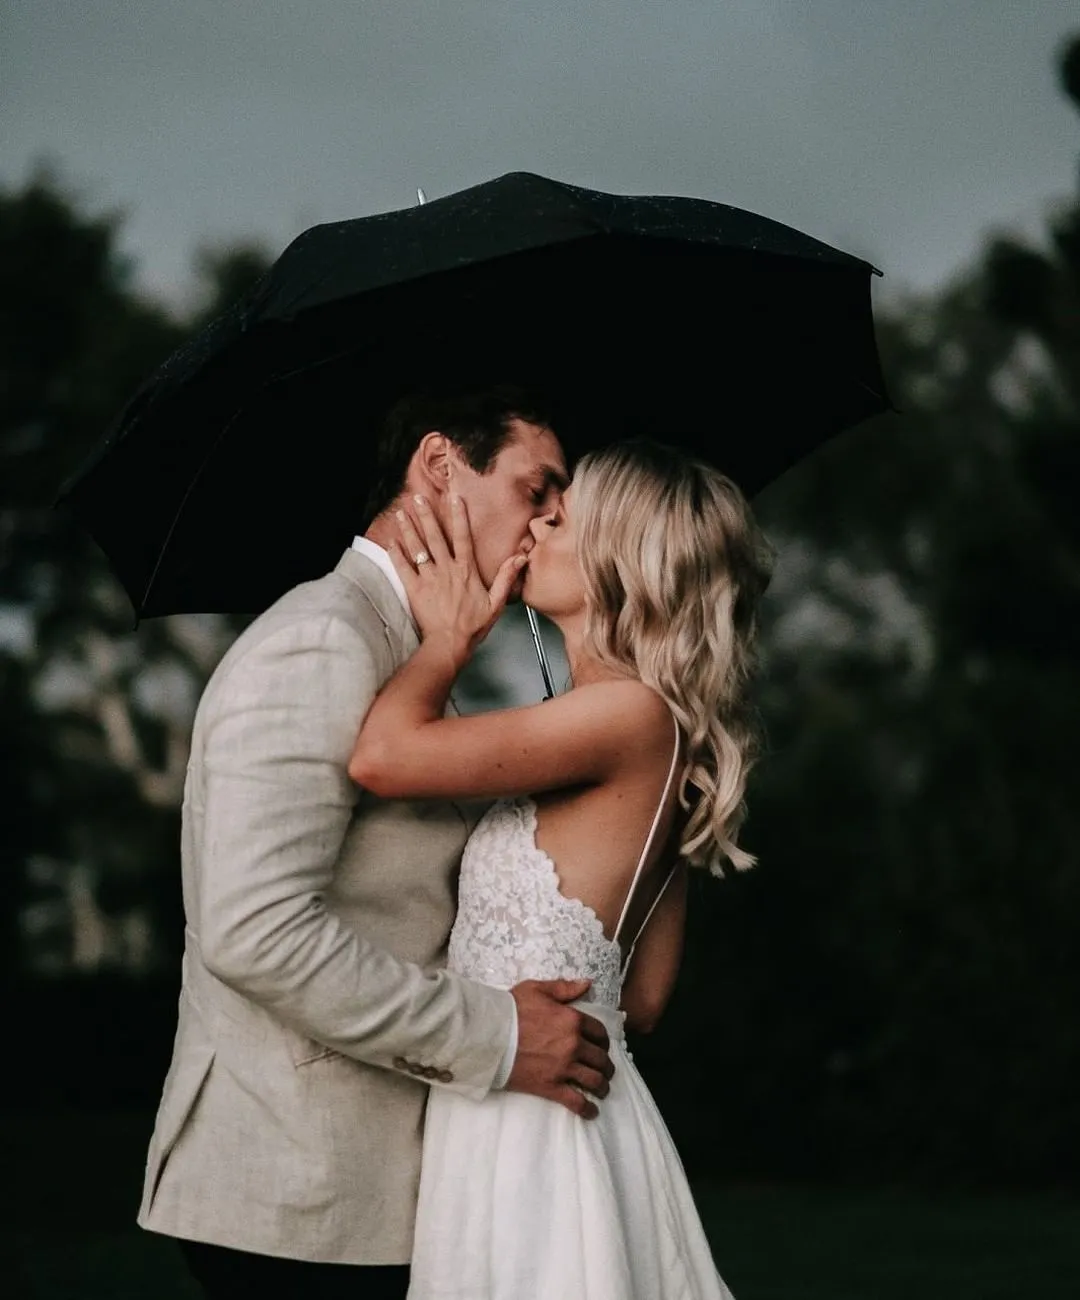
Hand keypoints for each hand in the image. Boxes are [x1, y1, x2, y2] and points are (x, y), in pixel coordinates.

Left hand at [389, 495, 525, 653]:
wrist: (450, 644)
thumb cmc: (473, 626)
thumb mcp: (496, 602)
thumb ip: (506, 578)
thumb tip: (520, 557)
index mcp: (466, 571)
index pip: (463, 537)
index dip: (459, 516)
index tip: (454, 498)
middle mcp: (447, 570)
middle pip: (435, 537)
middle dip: (426, 515)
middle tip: (418, 497)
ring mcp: (429, 579)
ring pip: (417, 549)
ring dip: (409, 530)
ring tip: (401, 513)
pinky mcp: (415, 590)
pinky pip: (403, 568)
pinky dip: (396, 555)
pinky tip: (391, 542)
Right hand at [506, 978, 614, 1119]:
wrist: (489, 1034)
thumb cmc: (511, 1009)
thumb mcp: (538, 989)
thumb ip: (565, 988)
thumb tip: (587, 984)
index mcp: (572, 1020)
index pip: (599, 1033)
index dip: (604, 1041)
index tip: (602, 1046)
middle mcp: (573, 1045)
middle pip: (600, 1059)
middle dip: (606, 1066)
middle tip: (605, 1070)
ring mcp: (563, 1067)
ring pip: (594, 1081)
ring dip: (602, 1086)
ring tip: (602, 1089)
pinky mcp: (550, 1086)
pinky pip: (576, 1101)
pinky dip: (587, 1109)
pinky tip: (592, 1111)